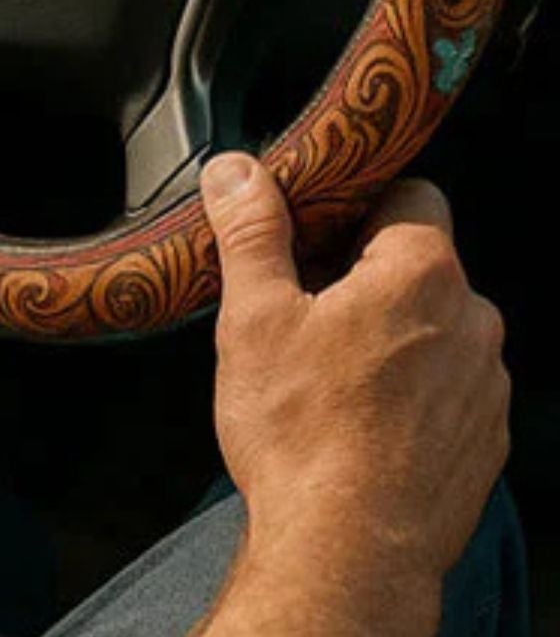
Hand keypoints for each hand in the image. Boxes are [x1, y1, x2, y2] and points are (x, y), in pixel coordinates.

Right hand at [198, 154, 508, 634]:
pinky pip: (448, 386)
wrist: (351, 553)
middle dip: (365, 273)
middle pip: (420, 264)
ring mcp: (487, 387)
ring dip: (391, 333)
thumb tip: (237, 171)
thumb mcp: (254, 315)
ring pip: (436, 327)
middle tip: (301, 306)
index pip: (409, 194)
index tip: (311, 230)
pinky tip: (358, 418)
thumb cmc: (303, 433)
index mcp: (422, 273)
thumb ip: (251, 231)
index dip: (356, 203)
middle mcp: (474, 322)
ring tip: (325, 371)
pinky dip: (410, 388)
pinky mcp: (486, 441)